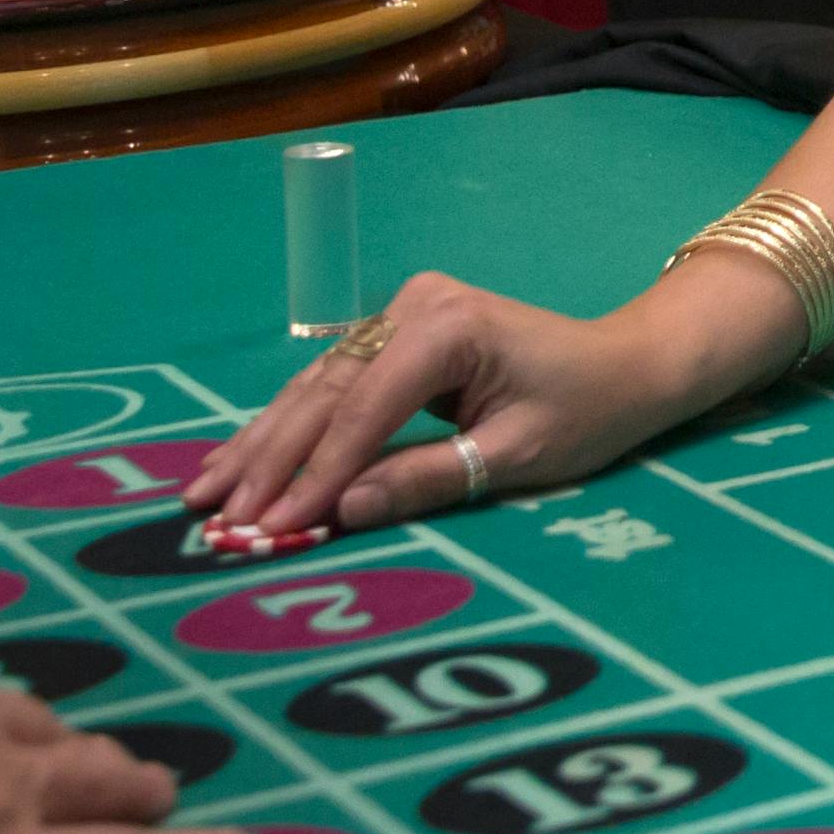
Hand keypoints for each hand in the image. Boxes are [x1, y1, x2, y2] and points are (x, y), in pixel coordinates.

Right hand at [185, 267, 786, 539]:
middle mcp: (416, 308)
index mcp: (450, 329)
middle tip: (213, 516)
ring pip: (318, 387)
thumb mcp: (515, 457)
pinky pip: (335, 386)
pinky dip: (290, 428)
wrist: (628, 363)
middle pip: (327, 392)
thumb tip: (342, 514)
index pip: (365, 410)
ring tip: (204, 494)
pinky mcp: (397, 332)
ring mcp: (403, 314)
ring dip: (263, 443)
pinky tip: (241, 460)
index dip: (315, 472)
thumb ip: (427, 480)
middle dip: (270, 459)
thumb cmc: (588, 410)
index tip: (270, 525)